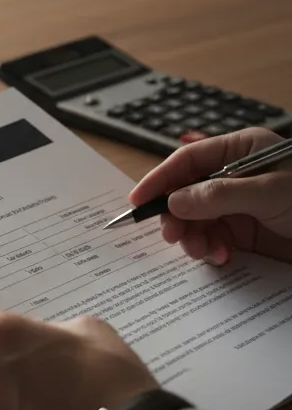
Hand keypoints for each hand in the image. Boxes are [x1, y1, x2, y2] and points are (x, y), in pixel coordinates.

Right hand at [128, 128, 291, 265]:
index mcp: (241, 152)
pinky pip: (213, 239)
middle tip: (172, 236)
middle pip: (186, 192)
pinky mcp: (247, 233)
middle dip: (176, 215)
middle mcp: (235, 177)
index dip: (160, 178)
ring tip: (203, 251)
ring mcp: (240, 206)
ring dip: (193, 237)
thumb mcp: (270, 192)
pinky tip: (220, 257)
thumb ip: (219, 196)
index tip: (139, 200)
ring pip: (196, 219)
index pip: (188, 160)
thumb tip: (174, 202)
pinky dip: (210, 250)